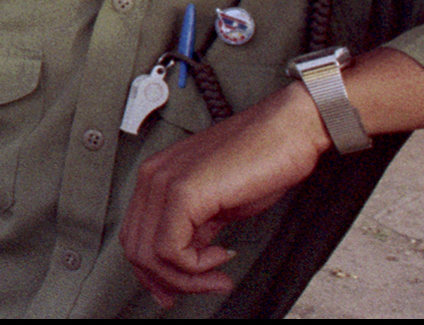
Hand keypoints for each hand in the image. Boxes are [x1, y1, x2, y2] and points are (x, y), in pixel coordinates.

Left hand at [119, 82, 326, 307]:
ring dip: (188, 278)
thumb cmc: (260, 161)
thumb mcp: (217, 205)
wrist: (288, 131)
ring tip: (220, 277)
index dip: (152, 272)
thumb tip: (185, 263)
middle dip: (169, 281)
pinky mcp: (184, 192)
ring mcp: (165, 183)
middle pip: (136, 249)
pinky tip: (224, 257)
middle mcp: (152, 177)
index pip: (135, 236)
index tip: (176, 291)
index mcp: (156, 177)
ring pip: (151, 255)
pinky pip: (171, 249)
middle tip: (205, 286)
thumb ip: (194, 230)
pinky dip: (196, 267)